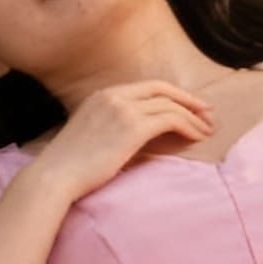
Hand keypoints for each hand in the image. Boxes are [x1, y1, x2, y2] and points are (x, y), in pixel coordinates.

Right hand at [25, 77, 216, 203]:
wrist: (54, 176)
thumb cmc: (71, 167)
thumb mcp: (94, 136)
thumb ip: (119, 128)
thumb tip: (148, 137)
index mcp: (102, 95)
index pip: (148, 86)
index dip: (173, 95)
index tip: (190, 106)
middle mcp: (113, 95)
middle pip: (163, 89)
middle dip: (189, 100)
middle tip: (208, 114)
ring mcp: (123, 108)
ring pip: (170, 105)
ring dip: (193, 117)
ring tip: (207, 131)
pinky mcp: (132, 126)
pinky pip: (171, 119)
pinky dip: (188, 126)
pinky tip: (196, 137)